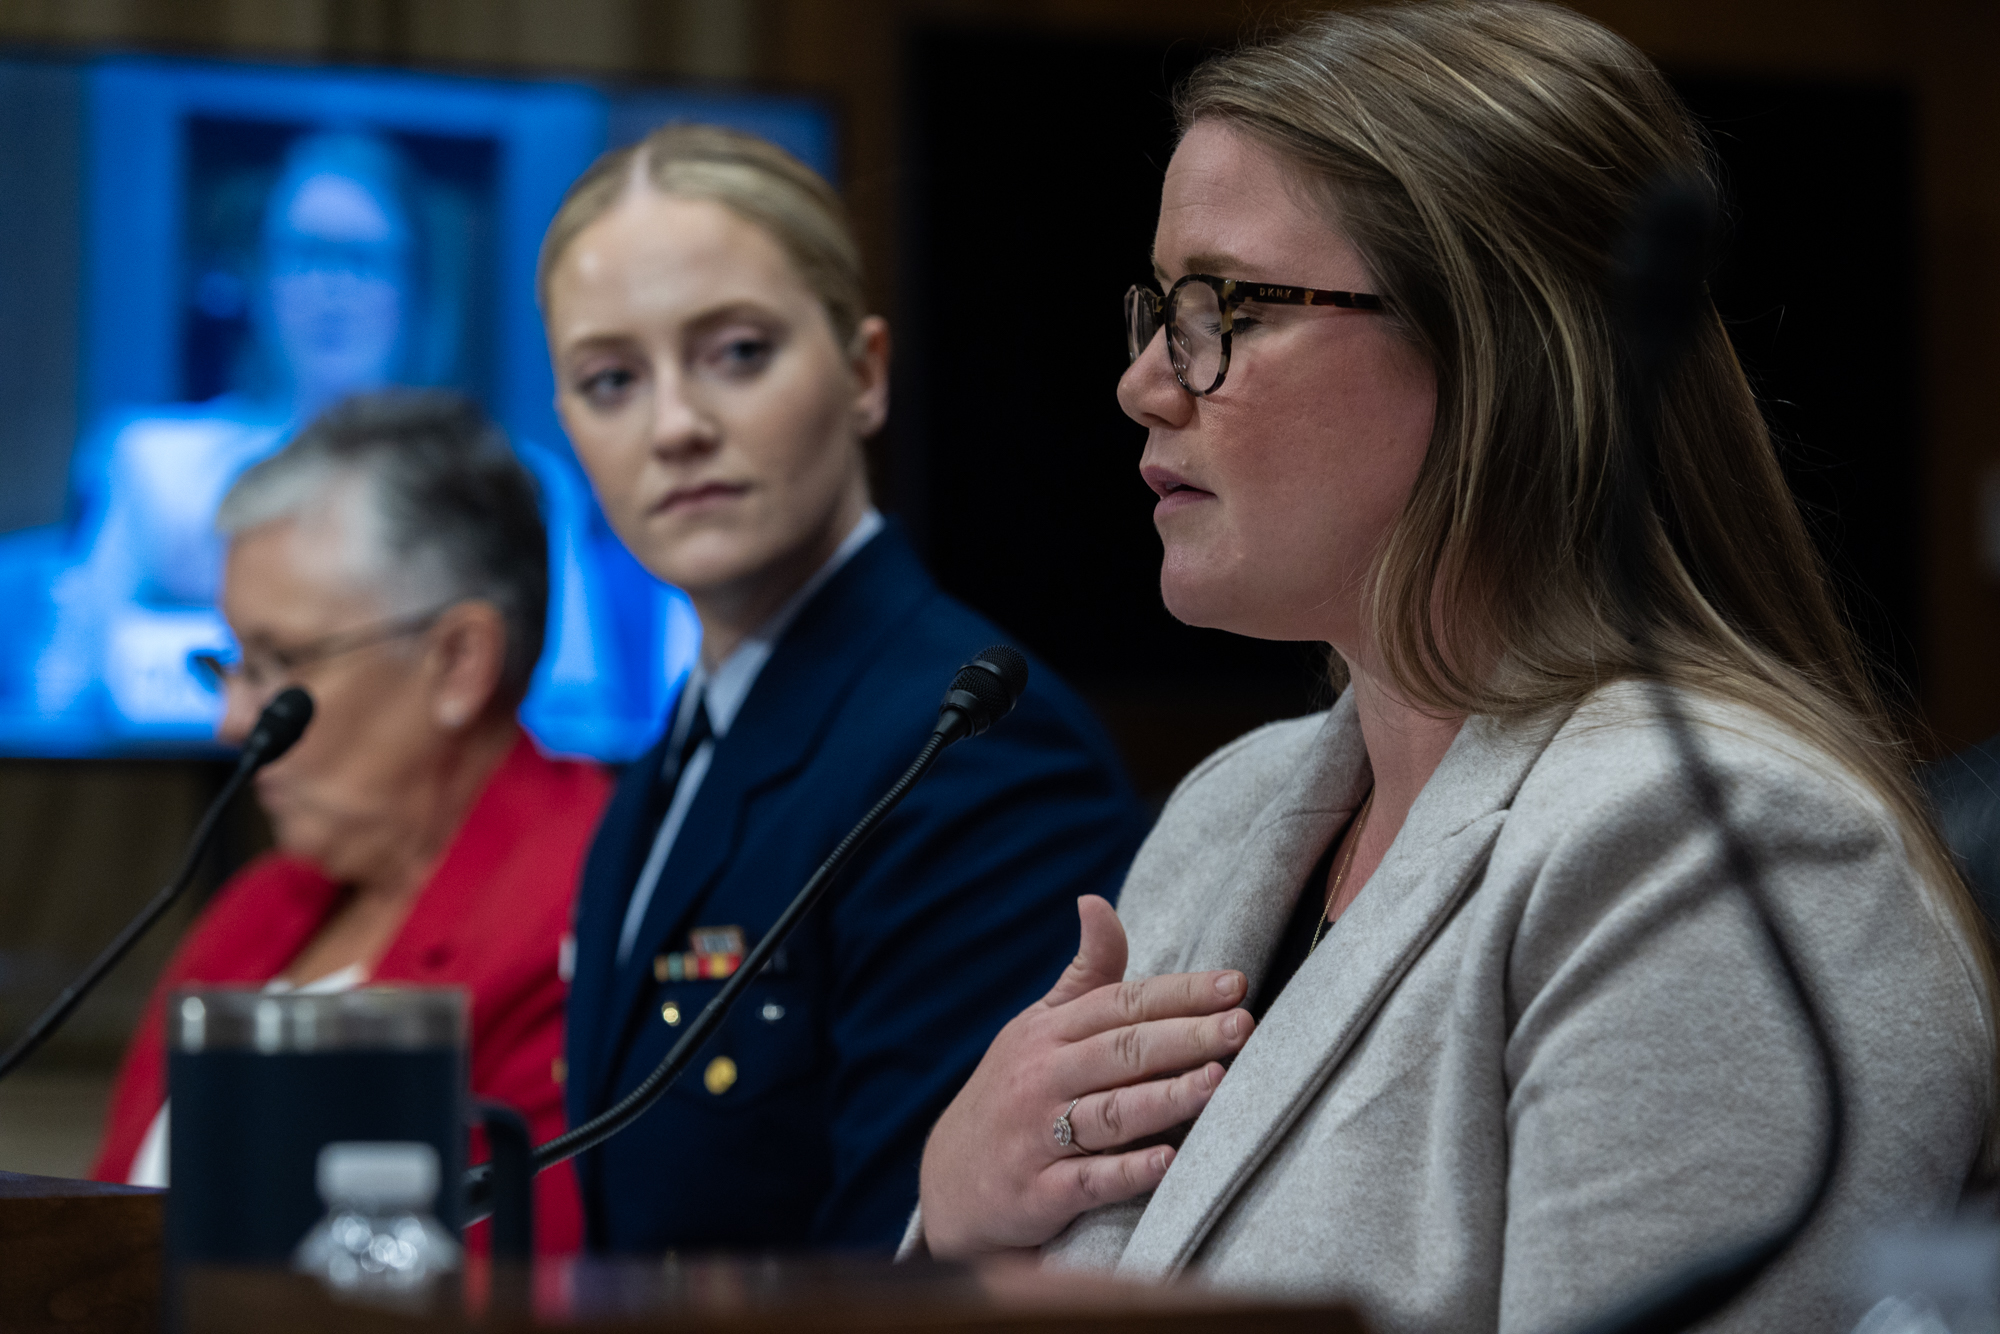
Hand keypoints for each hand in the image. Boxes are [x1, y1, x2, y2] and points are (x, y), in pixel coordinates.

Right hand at [918, 895, 1253, 1257]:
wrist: (952, 1180)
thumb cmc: (1013, 1091)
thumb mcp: (1037, 1028)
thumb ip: (1084, 975)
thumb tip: (1095, 901)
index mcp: (1048, 1032)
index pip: (1122, 1003)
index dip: (1180, 992)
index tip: (1235, 984)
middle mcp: (1042, 1078)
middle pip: (1122, 1051)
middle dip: (1185, 1037)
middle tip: (1242, 1026)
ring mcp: (1038, 1136)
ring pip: (1110, 1112)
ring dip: (1165, 1098)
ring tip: (1217, 1083)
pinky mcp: (1039, 1193)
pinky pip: (1089, 1179)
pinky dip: (1128, 1171)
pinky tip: (1169, 1162)